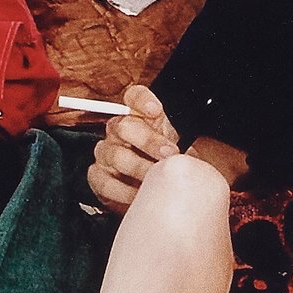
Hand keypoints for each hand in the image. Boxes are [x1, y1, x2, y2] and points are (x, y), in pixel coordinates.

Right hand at [87, 84, 179, 212]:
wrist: (152, 194)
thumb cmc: (164, 168)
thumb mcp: (180, 153)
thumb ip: (184, 146)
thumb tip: (194, 158)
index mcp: (140, 118)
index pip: (134, 97)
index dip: (142, 100)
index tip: (155, 110)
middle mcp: (118, 132)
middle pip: (124, 126)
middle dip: (148, 140)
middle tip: (168, 155)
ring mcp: (106, 153)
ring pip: (114, 154)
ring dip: (138, 167)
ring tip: (156, 179)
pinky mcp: (98, 177)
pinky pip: (104, 181)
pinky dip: (122, 191)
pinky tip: (137, 195)